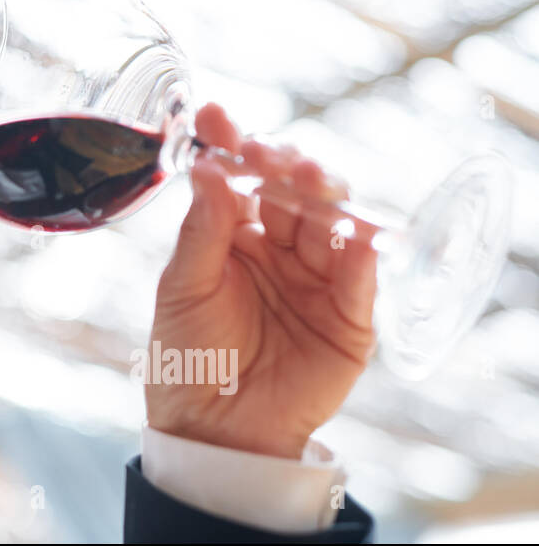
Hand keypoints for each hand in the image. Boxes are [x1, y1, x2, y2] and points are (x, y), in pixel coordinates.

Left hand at [147, 103, 377, 459]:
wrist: (213, 429)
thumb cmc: (187, 354)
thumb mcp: (184, 287)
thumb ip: (202, 231)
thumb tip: (207, 169)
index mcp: (234, 233)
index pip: (238, 178)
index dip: (230, 144)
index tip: (214, 116)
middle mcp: (280, 247)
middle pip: (292, 192)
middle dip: (284, 164)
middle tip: (268, 151)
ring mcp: (317, 278)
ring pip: (331, 223)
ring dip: (325, 196)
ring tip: (309, 177)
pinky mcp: (350, 316)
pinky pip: (361, 277)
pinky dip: (361, 252)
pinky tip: (352, 231)